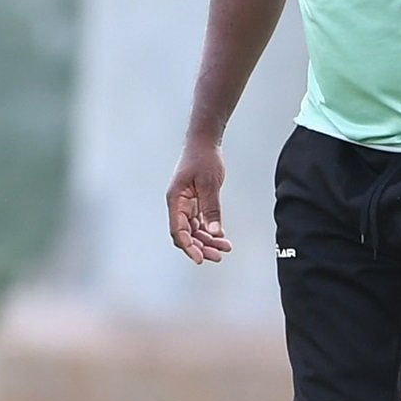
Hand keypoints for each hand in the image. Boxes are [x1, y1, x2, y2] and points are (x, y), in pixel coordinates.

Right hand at [166, 143, 232, 264]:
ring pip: (194, 230)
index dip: (188, 246)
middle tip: (218, 256)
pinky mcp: (195, 202)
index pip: (178, 230)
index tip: (199, 258)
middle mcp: (178, 205)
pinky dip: (210, 230)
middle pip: (186, 234)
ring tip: (224, 248)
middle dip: (201, 247)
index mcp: (176, 200)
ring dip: (207, 240)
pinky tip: (221, 237)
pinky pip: (200, 222)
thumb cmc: (202, 157)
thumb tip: (214, 232)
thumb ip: (211, 208)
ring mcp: (186, 204)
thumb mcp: (209, 184)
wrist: (204, 142)